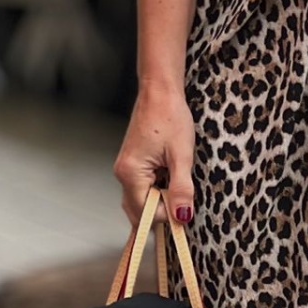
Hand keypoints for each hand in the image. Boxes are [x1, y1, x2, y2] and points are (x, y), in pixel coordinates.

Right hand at [113, 82, 195, 228]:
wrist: (159, 91)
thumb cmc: (169, 116)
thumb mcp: (181, 155)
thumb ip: (181, 189)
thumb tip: (181, 217)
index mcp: (131, 173)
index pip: (145, 214)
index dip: (167, 216)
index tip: (185, 211)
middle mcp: (122, 174)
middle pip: (138, 211)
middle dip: (161, 211)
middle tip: (182, 199)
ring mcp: (125, 169)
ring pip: (140, 200)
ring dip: (159, 200)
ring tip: (176, 183)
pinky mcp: (132, 163)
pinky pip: (142, 187)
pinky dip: (157, 190)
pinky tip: (170, 176)